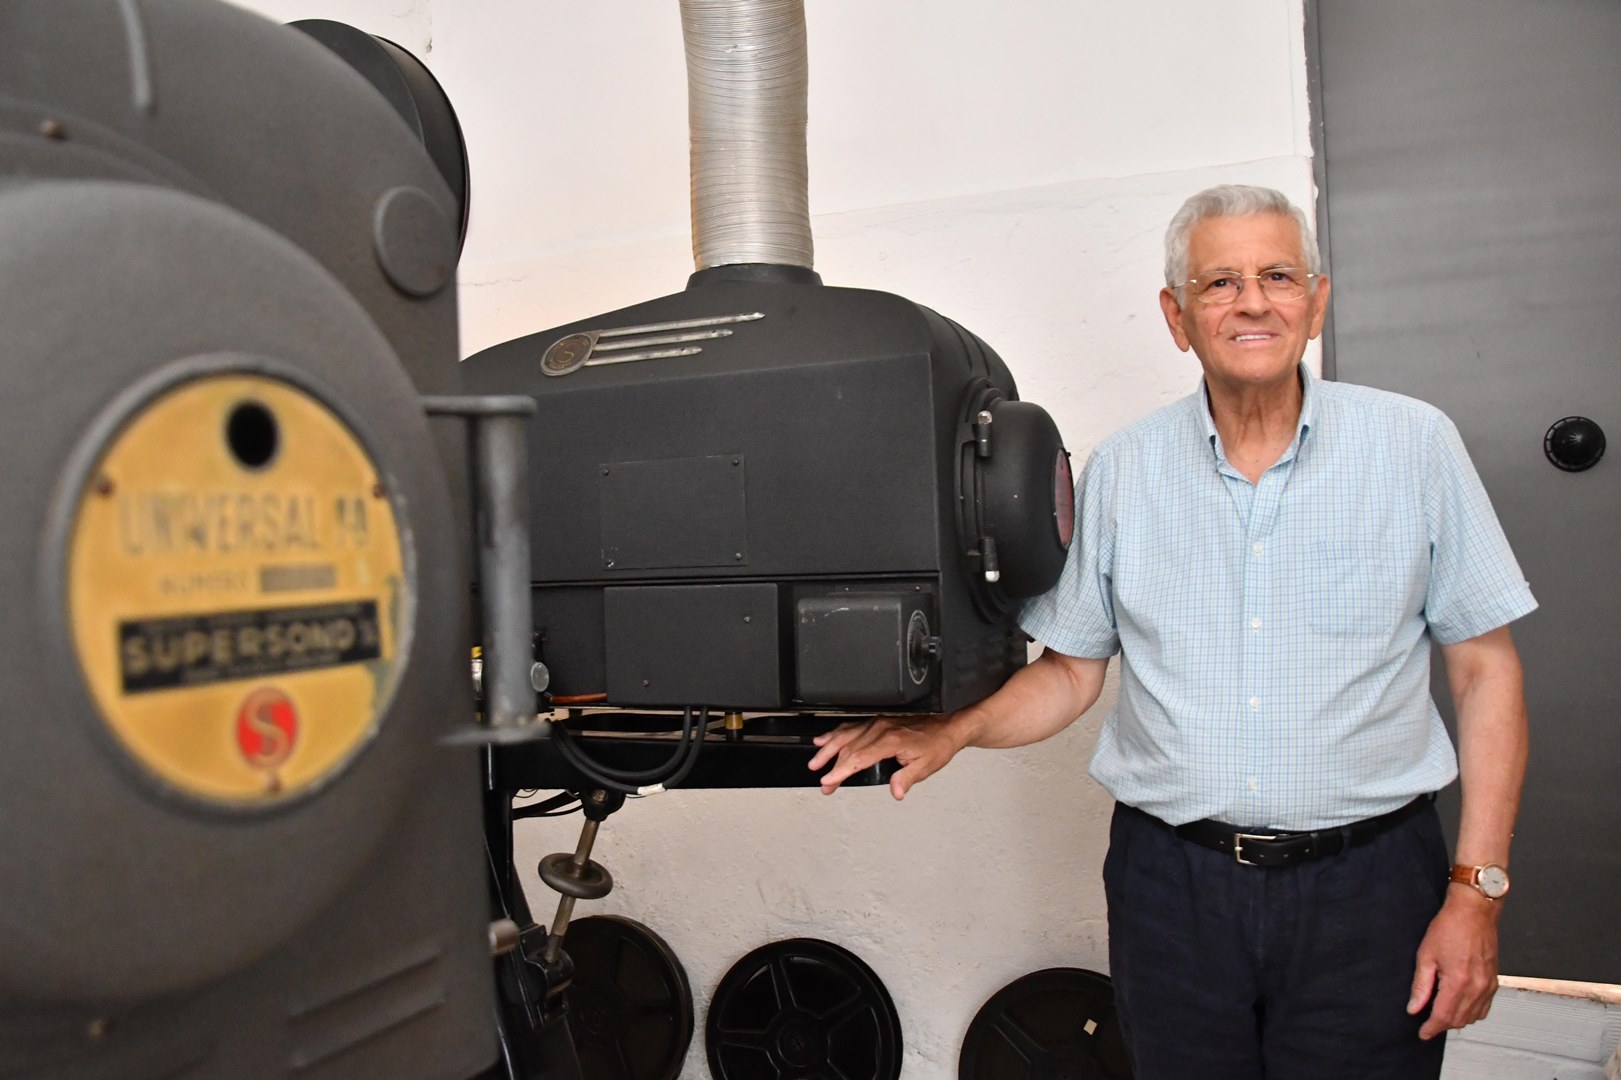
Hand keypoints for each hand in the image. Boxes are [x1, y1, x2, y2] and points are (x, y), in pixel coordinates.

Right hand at [807, 714, 966, 798]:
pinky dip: (836, 733)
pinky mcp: (877, 720)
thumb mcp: (926, 766)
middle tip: (822, 781)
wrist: (947, 725)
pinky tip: (824, 738)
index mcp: (891, 740)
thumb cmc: (937, 744)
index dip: (841, 771)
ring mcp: (877, 722)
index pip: (859, 757)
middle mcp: (881, 728)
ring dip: (828, 748)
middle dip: (831, 766)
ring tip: (815, 761)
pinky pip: (851, 726)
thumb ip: (907, 778)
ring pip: (846, 734)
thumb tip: (896, 792)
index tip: (828, 781)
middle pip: (849, 747)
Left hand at [1407, 887, 1500, 1038]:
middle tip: (1427, 1021)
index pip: (1444, 1016)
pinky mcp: (1494, 982)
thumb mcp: (1426, 954)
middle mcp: (1477, 987)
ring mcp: (1488, 985)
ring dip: (1457, 1019)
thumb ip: (1421, 985)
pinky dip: (1472, 1012)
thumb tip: (1414, 1007)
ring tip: (1441, 1012)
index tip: (1422, 1033)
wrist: (1474, 912)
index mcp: (1458, 981)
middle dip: (1442, 1025)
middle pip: (1459, 1020)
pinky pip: (1485, 1008)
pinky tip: (1459, 1004)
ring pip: (1473, 1017)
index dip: (1431, 1028)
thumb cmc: (1450, 927)